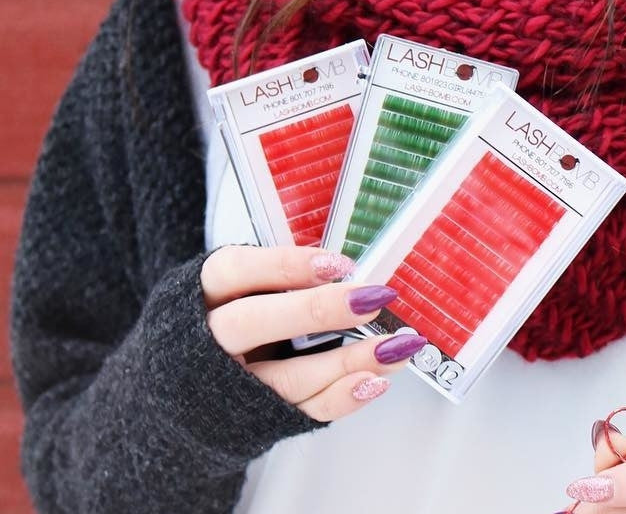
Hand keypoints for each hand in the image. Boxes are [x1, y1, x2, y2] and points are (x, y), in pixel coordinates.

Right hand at [201, 245, 426, 421]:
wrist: (173, 399)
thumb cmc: (220, 324)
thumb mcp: (235, 291)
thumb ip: (276, 279)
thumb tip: (347, 266)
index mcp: (201, 295)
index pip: (233, 271)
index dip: (283, 265)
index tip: (336, 263)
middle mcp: (207, 342)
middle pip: (252, 323)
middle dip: (315, 312)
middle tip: (370, 301)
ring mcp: (226, 388)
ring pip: (284, 378)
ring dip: (345, 362)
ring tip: (393, 347)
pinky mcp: (250, 421)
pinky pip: (299, 412)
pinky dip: (341, 397)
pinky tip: (375, 380)